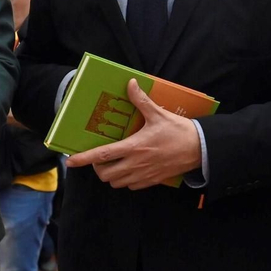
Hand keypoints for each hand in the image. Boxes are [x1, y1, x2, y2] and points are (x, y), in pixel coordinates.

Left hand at [65, 80, 200, 189]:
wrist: (200, 149)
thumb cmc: (179, 131)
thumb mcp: (158, 114)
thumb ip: (141, 101)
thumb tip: (130, 84)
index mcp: (134, 147)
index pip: (102, 155)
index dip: (84, 159)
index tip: (70, 161)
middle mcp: (135, 164)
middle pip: (106, 174)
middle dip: (99, 168)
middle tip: (101, 157)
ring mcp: (143, 175)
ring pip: (117, 183)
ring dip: (112, 175)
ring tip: (115, 163)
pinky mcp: (152, 182)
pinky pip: (131, 186)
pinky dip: (126, 180)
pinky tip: (130, 169)